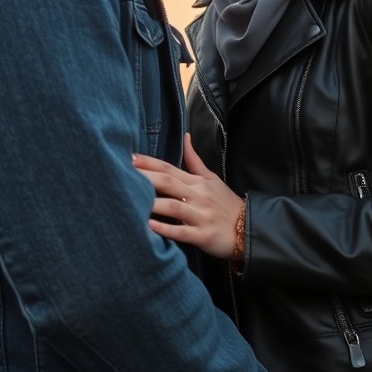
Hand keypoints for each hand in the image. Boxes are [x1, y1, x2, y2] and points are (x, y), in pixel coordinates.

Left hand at [133, 134, 242, 258]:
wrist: (249, 228)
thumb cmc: (226, 203)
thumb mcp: (212, 178)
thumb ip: (195, 160)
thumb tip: (185, 137)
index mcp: (197, 182)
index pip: (168, 168)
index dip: (148, 163)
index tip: (129, 158)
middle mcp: (197, 195)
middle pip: (167, 183)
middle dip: (144, 178)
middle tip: (122, 175)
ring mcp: (200, 215)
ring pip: (173, 207)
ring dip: (152, 204)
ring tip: (131, 202)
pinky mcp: (203, 235)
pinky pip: (182, 232)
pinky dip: (166, 229)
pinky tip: (150, 227)